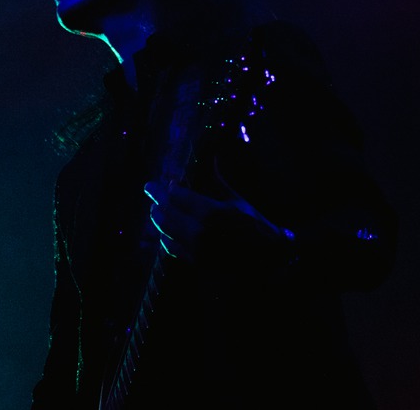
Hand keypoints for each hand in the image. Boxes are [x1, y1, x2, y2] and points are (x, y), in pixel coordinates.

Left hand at [143, 176, 287, 267]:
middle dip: (156, 199)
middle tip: (150, 188)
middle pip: (167, 212)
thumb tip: (210, 156)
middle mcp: (202, 231)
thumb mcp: (237, 200)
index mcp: (213, 212)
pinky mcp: (197, 263)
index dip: (168, 188)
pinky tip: (164, 231)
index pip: (178, 196)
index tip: (164, 182)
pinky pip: (172, 249)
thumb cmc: (255, 225)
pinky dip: (165, 237)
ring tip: (155, 208)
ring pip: (166, 231)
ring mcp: (198, 249)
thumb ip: (216, 180)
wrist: (269, 258)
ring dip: (158, 217)